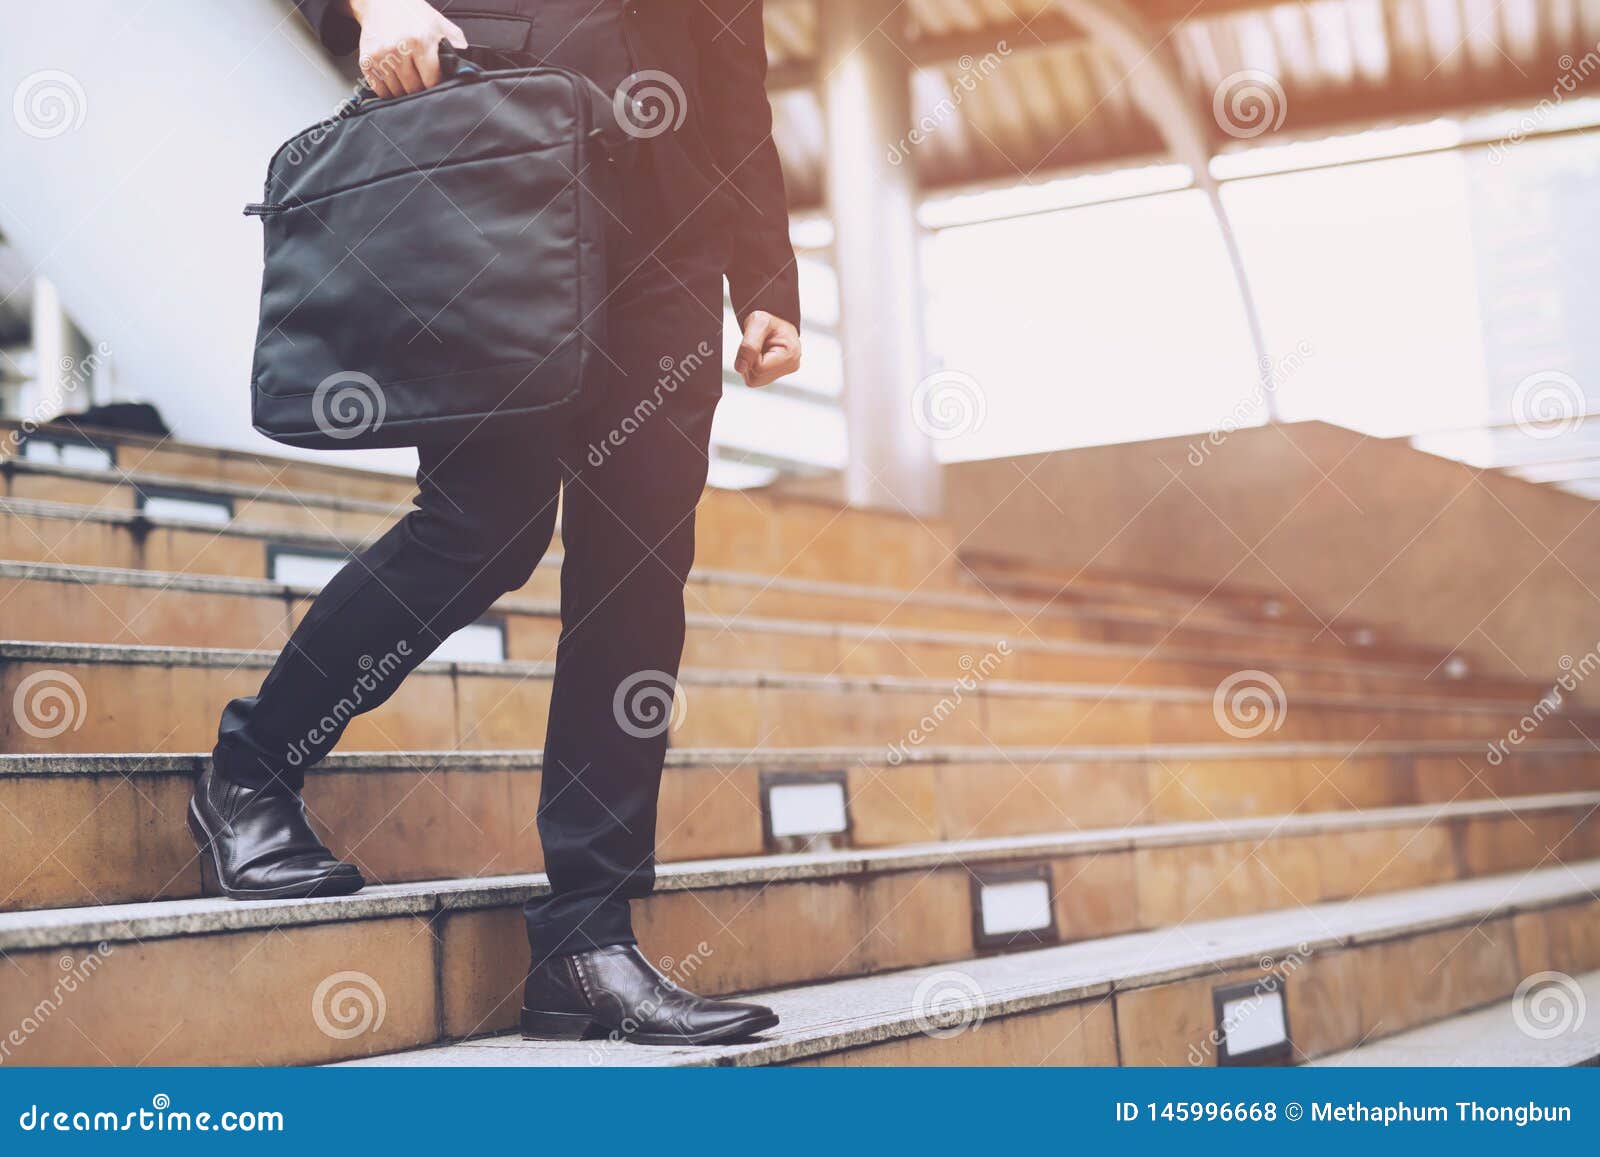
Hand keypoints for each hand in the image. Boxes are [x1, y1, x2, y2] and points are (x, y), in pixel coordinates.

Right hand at [347, 0, 466, 97]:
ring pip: (396, 92)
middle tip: (422, 83)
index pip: (432, 81)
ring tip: (408, 81)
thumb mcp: (438, 22)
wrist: (380, 1)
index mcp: (420, 42)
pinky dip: (387, 91)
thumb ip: (455, 41)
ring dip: (404, 91)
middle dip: (420, 89)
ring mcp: (381, 56)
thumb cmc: (411, 12)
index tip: (436, 84)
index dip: (436, 85)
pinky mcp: (367, 60)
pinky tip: (394, 82)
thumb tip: (467, 62)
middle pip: (414, 89)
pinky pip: (379, 88)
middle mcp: (399, 50)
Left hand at [734, 311, 800, 387]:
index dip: (750, 356)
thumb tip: (740, 368)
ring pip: (754, 380)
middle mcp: (790, 366)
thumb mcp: (757, 323)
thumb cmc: (769, 320)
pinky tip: (760, 355)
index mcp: (790, 354)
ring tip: (759, 349)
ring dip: (749, 364)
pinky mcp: (776, 375)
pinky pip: (755, 379)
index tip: (757, 342)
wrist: (775, 320)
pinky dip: (752, 367)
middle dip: (749, 361)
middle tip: (757, 345)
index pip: (759, 369)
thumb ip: (749, 345)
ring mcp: (784, 372)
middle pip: (756, 378)